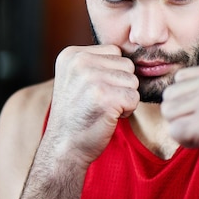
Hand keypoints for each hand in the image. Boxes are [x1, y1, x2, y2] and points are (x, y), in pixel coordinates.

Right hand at [45, 45, 139, 166]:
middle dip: (120, 85)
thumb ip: (96, 62)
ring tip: (103, 109)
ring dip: (124, 98)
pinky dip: (127, 111)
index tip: (93, 91)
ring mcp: (91, 78)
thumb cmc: (76, 115)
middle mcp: (79, 61)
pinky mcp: (104, 96)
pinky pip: (134, 97)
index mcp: (71, 54)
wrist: (63, 147)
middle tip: (99, 102)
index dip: (112, 74)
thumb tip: (131, 51)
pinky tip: (108, 117)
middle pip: (127, 64)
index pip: (114, 51)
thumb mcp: (76, 78)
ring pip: (133, 80)